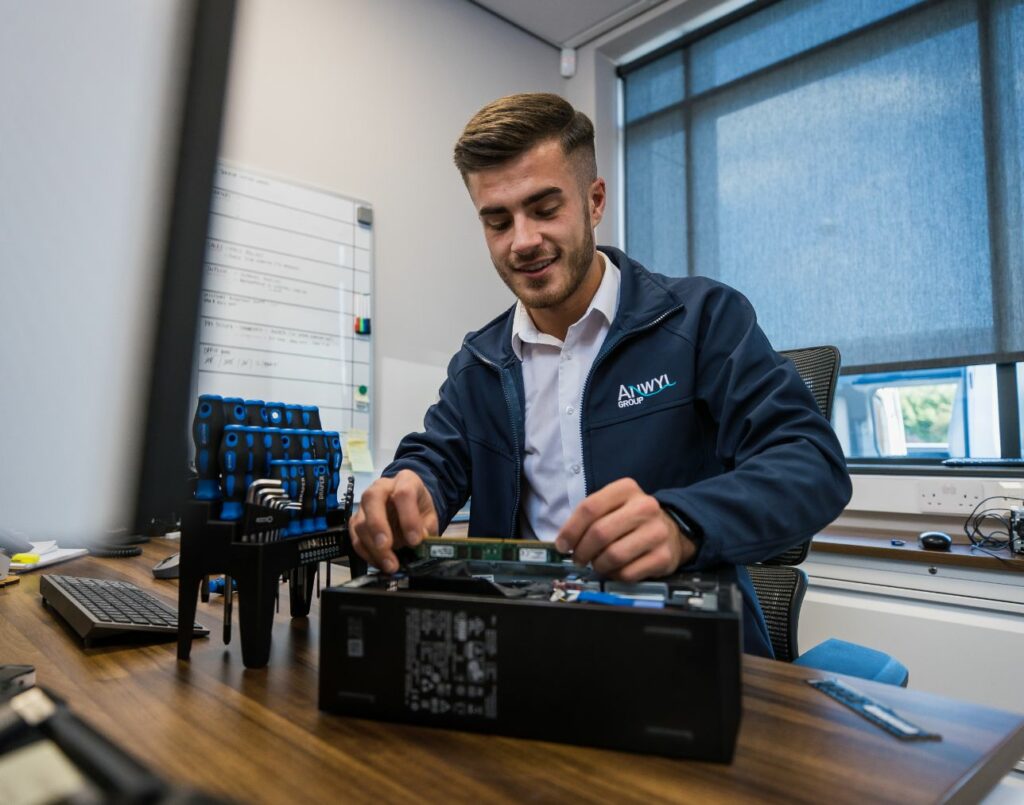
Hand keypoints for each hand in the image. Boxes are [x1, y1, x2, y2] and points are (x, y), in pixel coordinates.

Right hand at [349, 470, 438, 573]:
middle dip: (378, 526)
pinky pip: (355, 537)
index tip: (415, 540)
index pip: (404, 493)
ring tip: (390, 564)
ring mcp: (365, 504)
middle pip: (372, 500)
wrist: (407, 505)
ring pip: (360, 522)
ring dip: (373, 547)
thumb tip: (420, 540)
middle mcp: (381, 488)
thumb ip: (427, 527)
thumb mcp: (430, 515)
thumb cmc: (418, 508)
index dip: (408, 518)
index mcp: (405, 480)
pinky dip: (366, 553)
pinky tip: (379, 563)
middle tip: (387, 547)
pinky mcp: (356, 521)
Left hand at [555, 478, 695, 580]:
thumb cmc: (632, 519)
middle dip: (582, 551)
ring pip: (613, 555)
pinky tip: (614, 570)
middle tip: (578, 558)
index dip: (570, 530)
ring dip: (598, 565)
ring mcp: (657, 532)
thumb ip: (589, 517)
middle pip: (600, 533)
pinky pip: (628, 573)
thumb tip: (564, 543)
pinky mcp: (664, 557)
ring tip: (597, 564)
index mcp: (626, 489)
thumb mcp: (613, 506)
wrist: (672, 531)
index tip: (562, 545)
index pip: (590, 508)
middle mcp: (645, 507)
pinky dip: (615, 575)